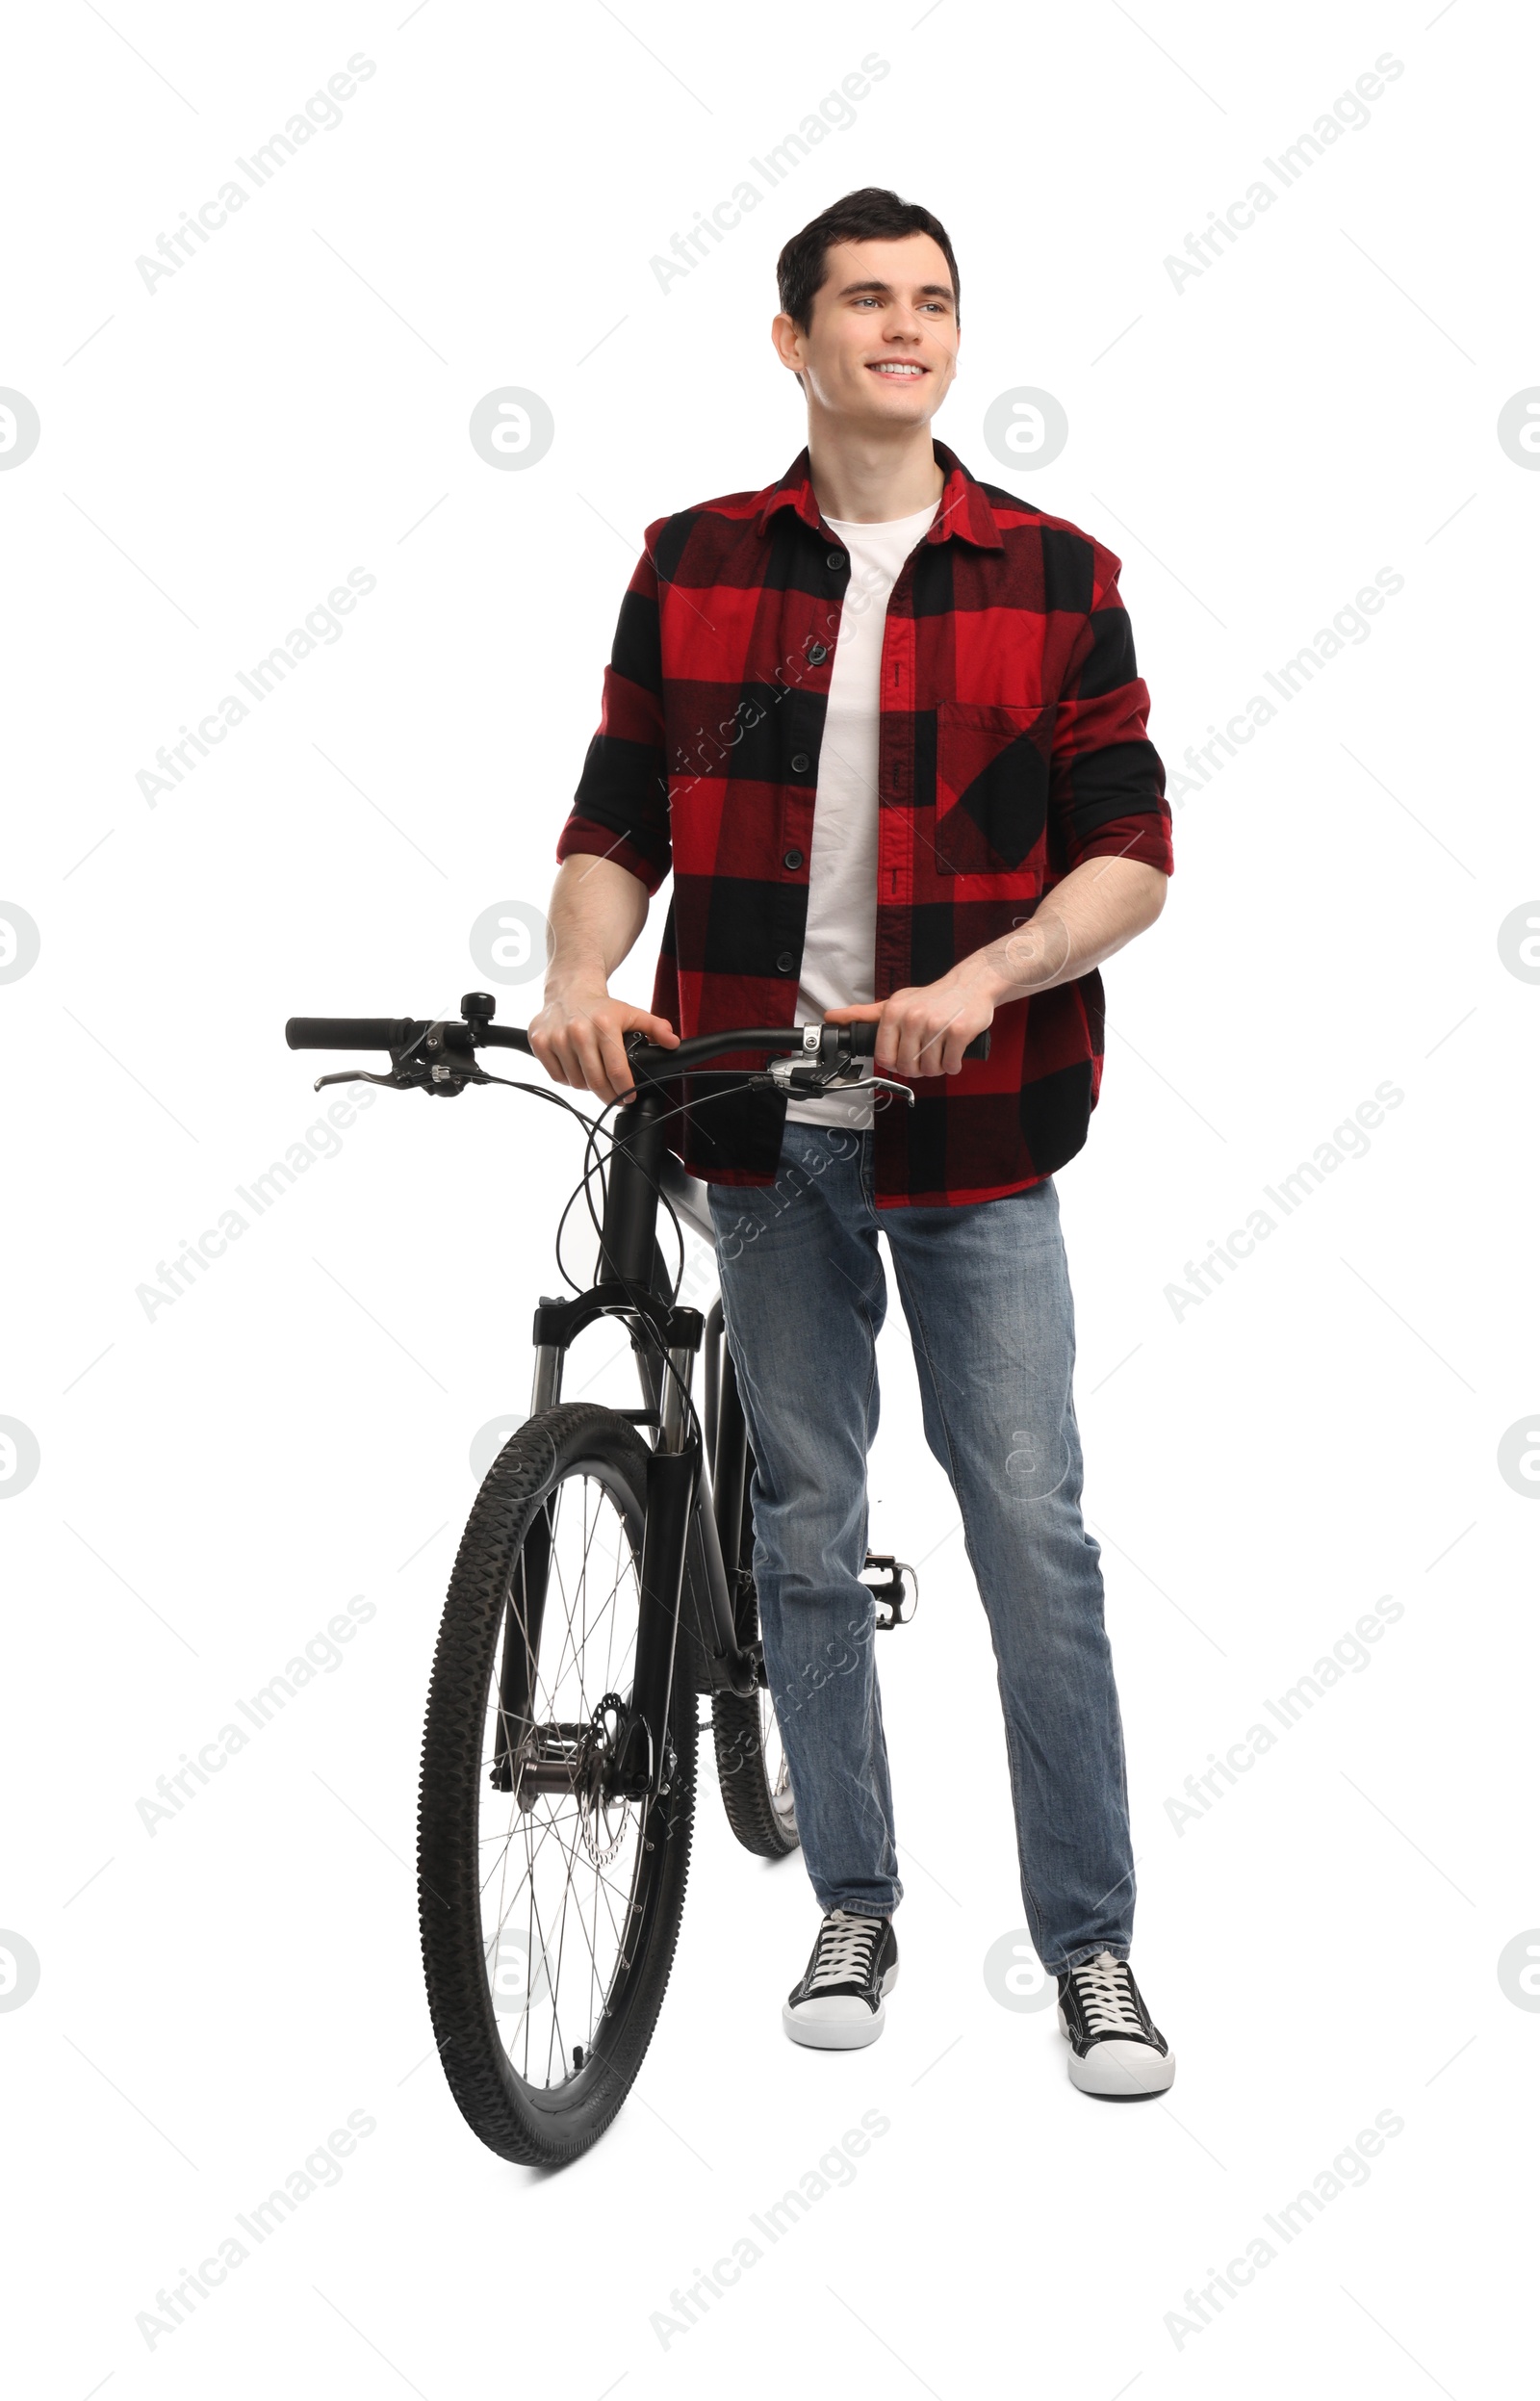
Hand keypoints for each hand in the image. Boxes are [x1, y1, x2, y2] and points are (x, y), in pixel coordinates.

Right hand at [527, 987, 678, 1103]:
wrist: (569, 990)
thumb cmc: (600, 1008)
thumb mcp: (631, 1014)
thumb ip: (655, 1028)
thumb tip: (672, 1042)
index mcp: (604, 1025)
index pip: (616, 1070)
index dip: (625, 1090)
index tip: (629, 1097)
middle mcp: (578, 1031)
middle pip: (595, 1082)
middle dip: (608, 1094)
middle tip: (614, 1094)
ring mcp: (556, 1037)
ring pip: (575, 1082)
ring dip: (586, 1085)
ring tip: (593, 1073)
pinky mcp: (539, 1041)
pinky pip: (556, 1076)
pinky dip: (567, 1078)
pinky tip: (575, 1066)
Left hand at [826, 962, 999, 1079]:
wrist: (970, 985)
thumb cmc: (932, 998)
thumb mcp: (895, 1002)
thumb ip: (864, 1014)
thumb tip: (832, 1017)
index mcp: (894, 1012)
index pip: (884, 1057)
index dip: (894, 1065)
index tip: (903, 1060)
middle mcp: (913, 1018)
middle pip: (907, 1067)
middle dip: (917, 1069)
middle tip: (925, 1059)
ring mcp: (936, 1025)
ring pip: (930, 1069)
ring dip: (936, 1068)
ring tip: (939, 1053)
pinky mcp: (959, 1032)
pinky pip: (951, 1065)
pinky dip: (953, 1065)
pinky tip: (953, 1054)